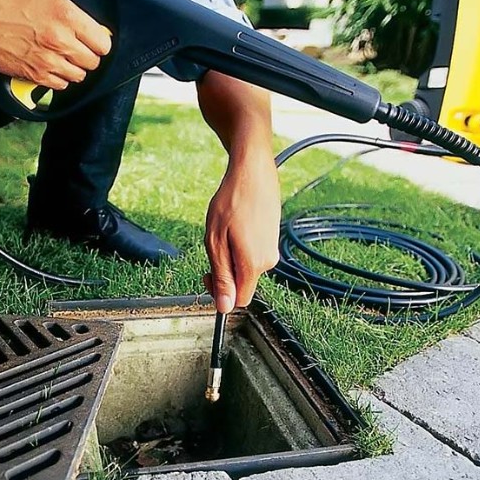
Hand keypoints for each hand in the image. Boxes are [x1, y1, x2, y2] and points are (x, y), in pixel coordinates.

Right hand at [0, 0, 111, 89]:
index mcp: (66, 15)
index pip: (102, 42)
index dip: (100, 40)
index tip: (94, 37)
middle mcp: (61, 41)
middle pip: (93, 62)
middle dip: (89, 55)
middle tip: (78, 47)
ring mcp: (48, 62)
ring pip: (78, 76)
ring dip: (75, 68)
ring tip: (65, 57)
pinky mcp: (34, 76)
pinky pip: (60, 86)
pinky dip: (60, 79)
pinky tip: (52, 66)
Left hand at [204, 153, 281, 313]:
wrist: (253, 173)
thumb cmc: (231, 202)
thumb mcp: (216, 242)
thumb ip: (221, 276)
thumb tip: (225, 307)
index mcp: (253, 264)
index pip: (239, 300)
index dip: (221, 294)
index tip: (207, 274)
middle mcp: (268, 262)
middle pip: (242, 284)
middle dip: (225, 273)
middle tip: (213, 247)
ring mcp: (272, 250)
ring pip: (247, 268)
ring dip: (232, 258)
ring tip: (226, 231)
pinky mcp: (272, 240)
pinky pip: (253, 255)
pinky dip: (241, 247)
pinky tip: (236, 226)